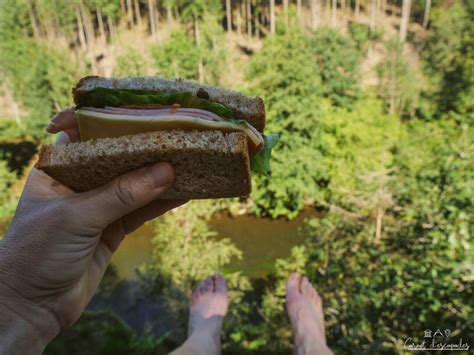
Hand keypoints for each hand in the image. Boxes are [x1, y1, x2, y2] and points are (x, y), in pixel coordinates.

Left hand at [0, 109, 186, 352]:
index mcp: (58, 169)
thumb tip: (166, 171)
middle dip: (147, 152)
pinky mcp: (113, 229)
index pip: (90, 137)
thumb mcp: (77, 217)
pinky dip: (162, 203)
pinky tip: (184, 192)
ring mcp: (98, 207)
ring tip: (190, 163)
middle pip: (119, 161)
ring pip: (134, 186)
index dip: (118, 125)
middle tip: (178, 139)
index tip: (149, 115)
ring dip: (160, 178)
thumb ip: (122, 194)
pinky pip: (141, 210)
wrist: (32, 308)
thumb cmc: (38, 253)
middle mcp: (79, 183)